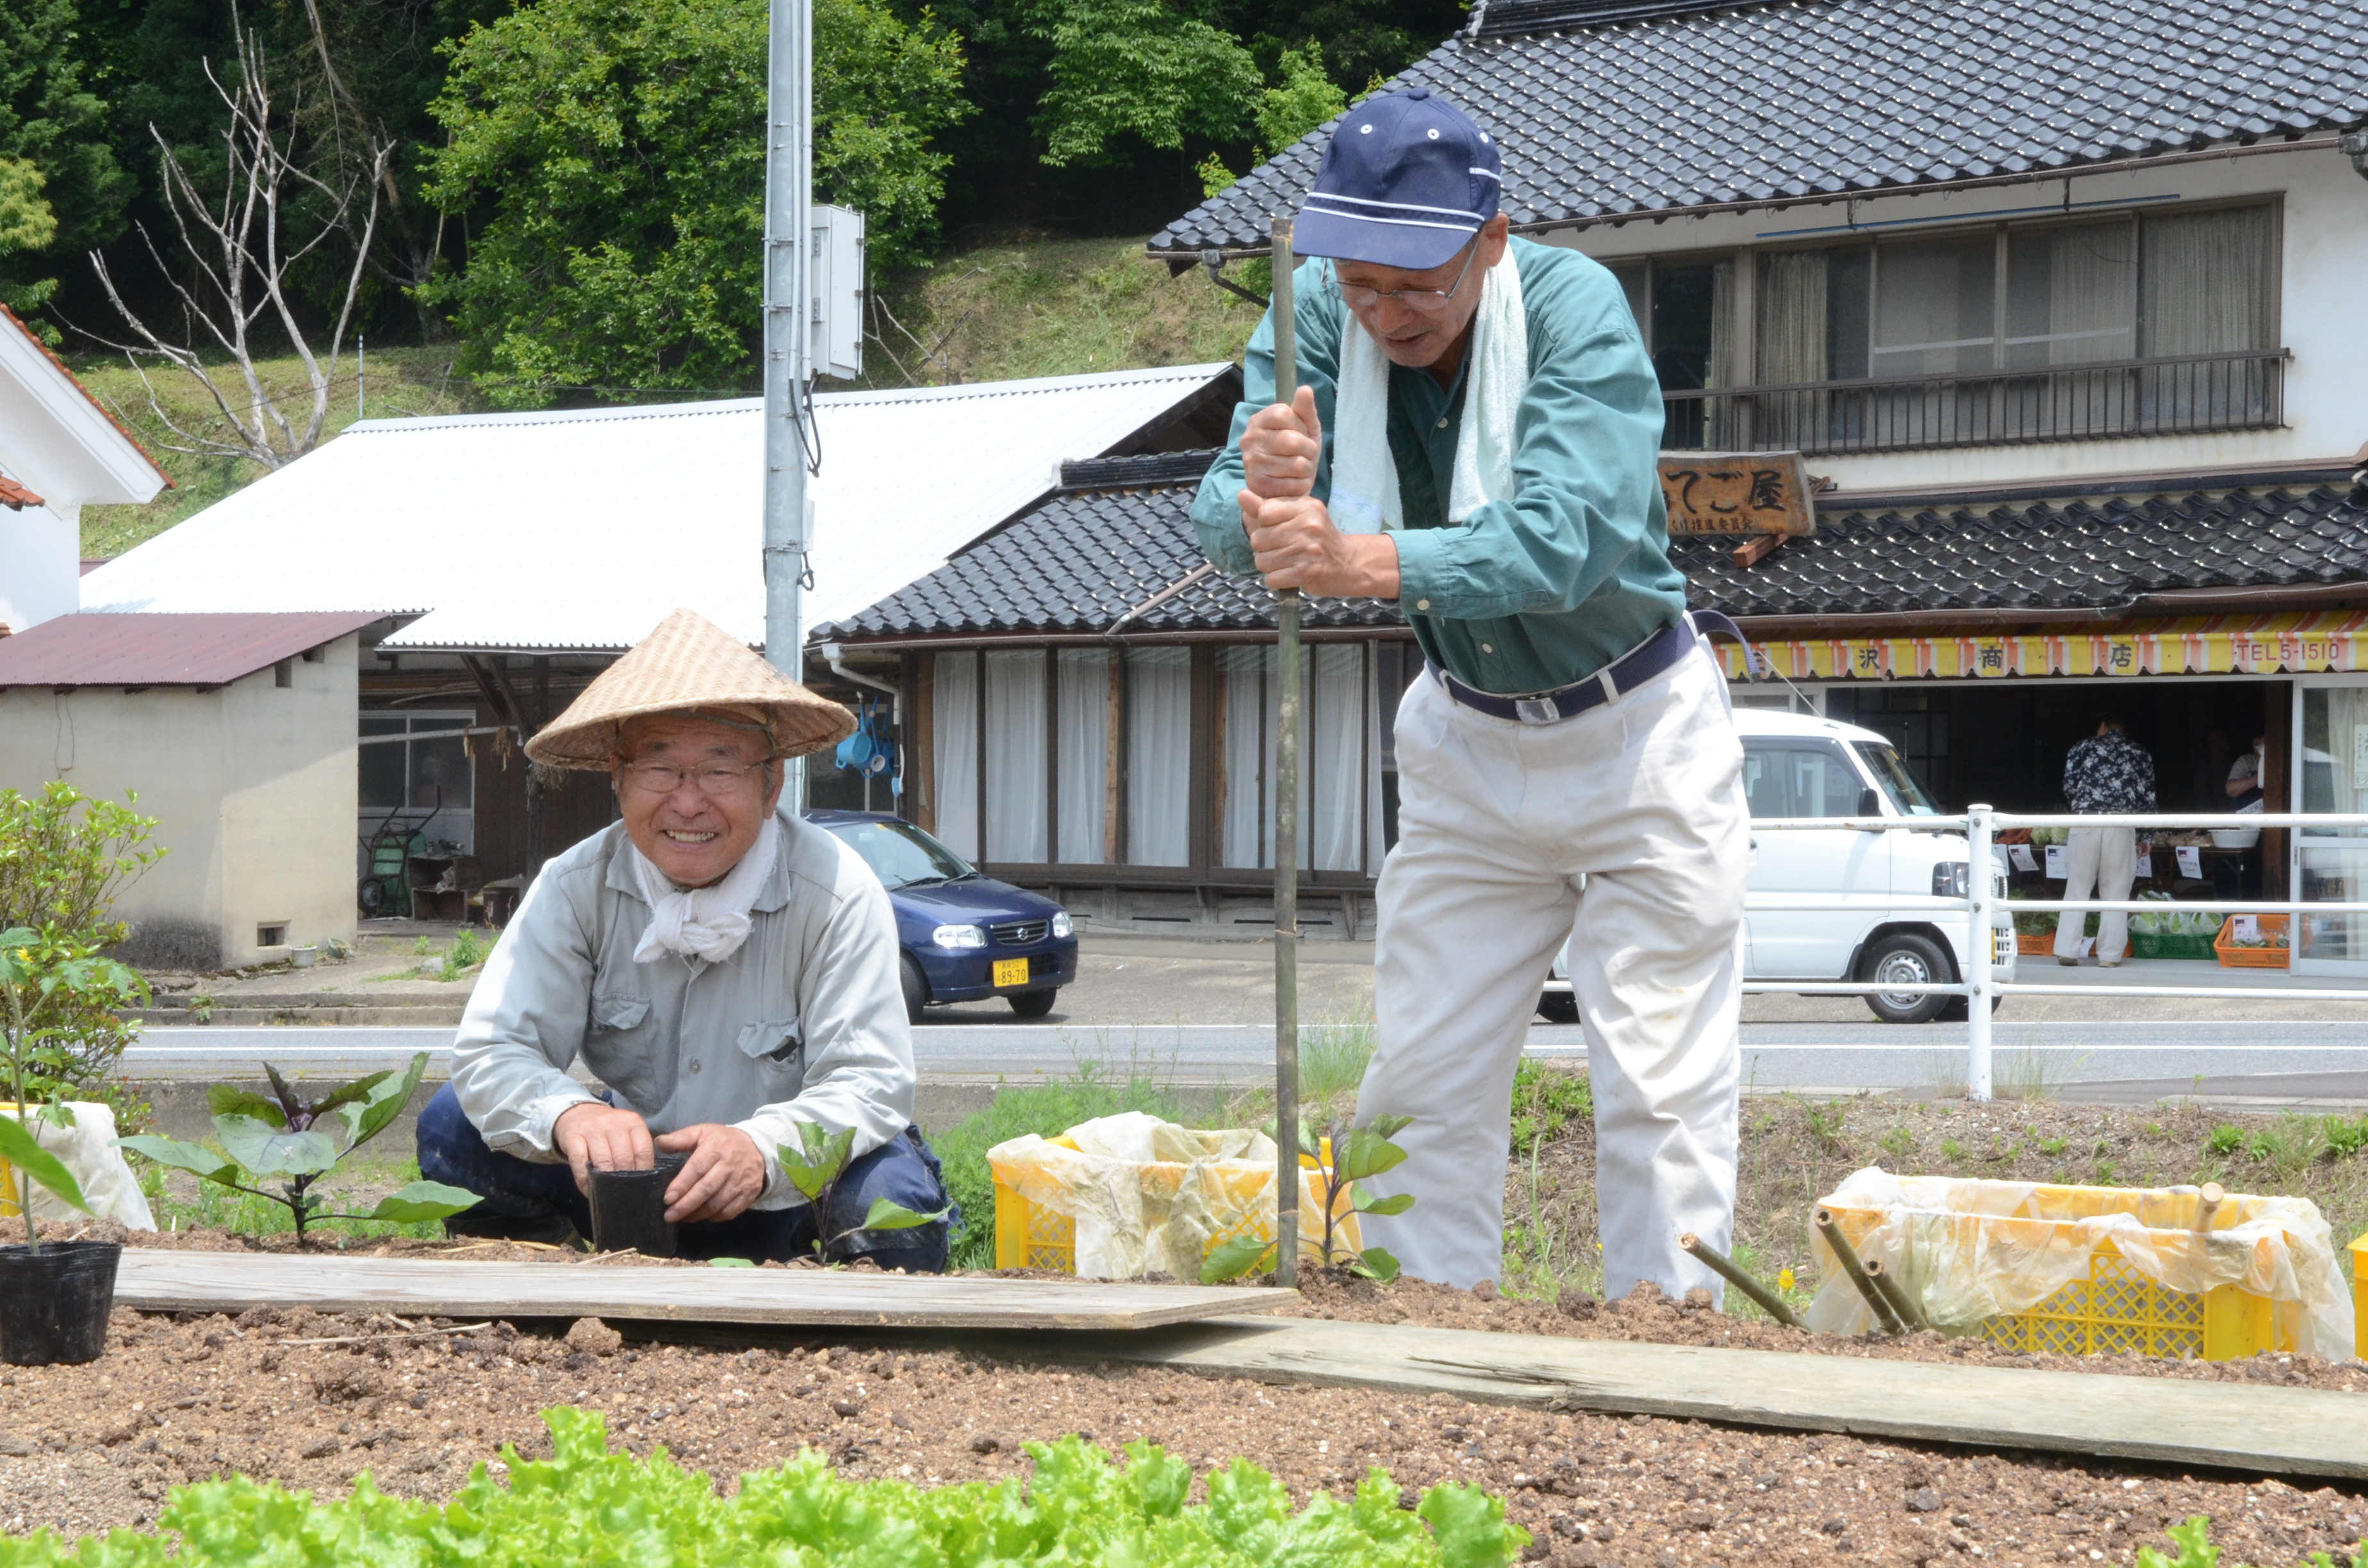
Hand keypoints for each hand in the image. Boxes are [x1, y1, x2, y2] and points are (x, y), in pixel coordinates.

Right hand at [553, 1101, 653, 1194]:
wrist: (577, 1113)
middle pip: (623, 1158)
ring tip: (606, 1195)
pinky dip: (584, 1180)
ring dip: (605, 1182)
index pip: (643, 1151)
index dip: (643, 1173)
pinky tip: (588, 1190)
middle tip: (623, 1194)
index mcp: (632, 1122)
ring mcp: (592, 1128)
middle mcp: (613, 1123)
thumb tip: (643, 1182)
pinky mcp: (572, 1136)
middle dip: (624, 1180)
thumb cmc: (607, 1130)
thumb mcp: (625, 1134)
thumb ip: (635, 1152)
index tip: (640, 1187)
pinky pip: (580, 1162)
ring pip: (603, 1161)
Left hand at [655, 1123, 766, 1223]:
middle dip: (686, 1205)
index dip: (681, 1185)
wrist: (757, 1147)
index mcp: (716, 1147)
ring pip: (717, 1203)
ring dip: (697, 1214)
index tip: (667, 1199)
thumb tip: (659, 1143)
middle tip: (669, 1215)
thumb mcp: (702, 1132)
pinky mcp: (749, 1193)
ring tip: (682, 1218)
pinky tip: (702, 1216)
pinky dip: (714, 1217)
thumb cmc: (722, 1141)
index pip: (697, 1168)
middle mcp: (730, 1165)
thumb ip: (680, 1138)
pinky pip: (729, 1211)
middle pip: (706, 1189)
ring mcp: (741, 1181)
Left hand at [1238, 491, 1401, 598]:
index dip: (1264, 525)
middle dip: (1265, 548)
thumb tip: (1242, 494)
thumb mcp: (1296, 515)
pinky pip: (1271, 578)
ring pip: (1262, 561)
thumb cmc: (1316, 538)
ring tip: (1287, 561)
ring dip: (1270, 565)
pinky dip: (1277, 579)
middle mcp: (1308, 525)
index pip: (1263, 513)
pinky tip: (1290, 574)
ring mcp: (1308, 549)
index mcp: (1305, 506)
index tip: (1278, 529)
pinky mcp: (1307, 572)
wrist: (1348, 563)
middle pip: (1258, 539)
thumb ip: (1266, 507)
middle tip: (1284, 549)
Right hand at [1241, 386, 1321, 499]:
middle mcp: (1249, 439)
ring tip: (1300, 470)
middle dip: (1309, 451)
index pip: (1284, 414)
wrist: (1286, 486)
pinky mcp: (1257, 485)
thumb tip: (1305, 389)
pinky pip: (1293, 484)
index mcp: (1259, 420)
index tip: (1300, 434)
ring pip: (1297, 464)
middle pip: (1292, 441)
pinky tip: (1295, 483)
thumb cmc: (1297, 452)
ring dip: (1307, 470)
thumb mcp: (1305, 427)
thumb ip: (1305, 409)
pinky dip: (1301, 485)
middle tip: (1305, 456)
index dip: (1300, 426)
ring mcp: (1251, 463)